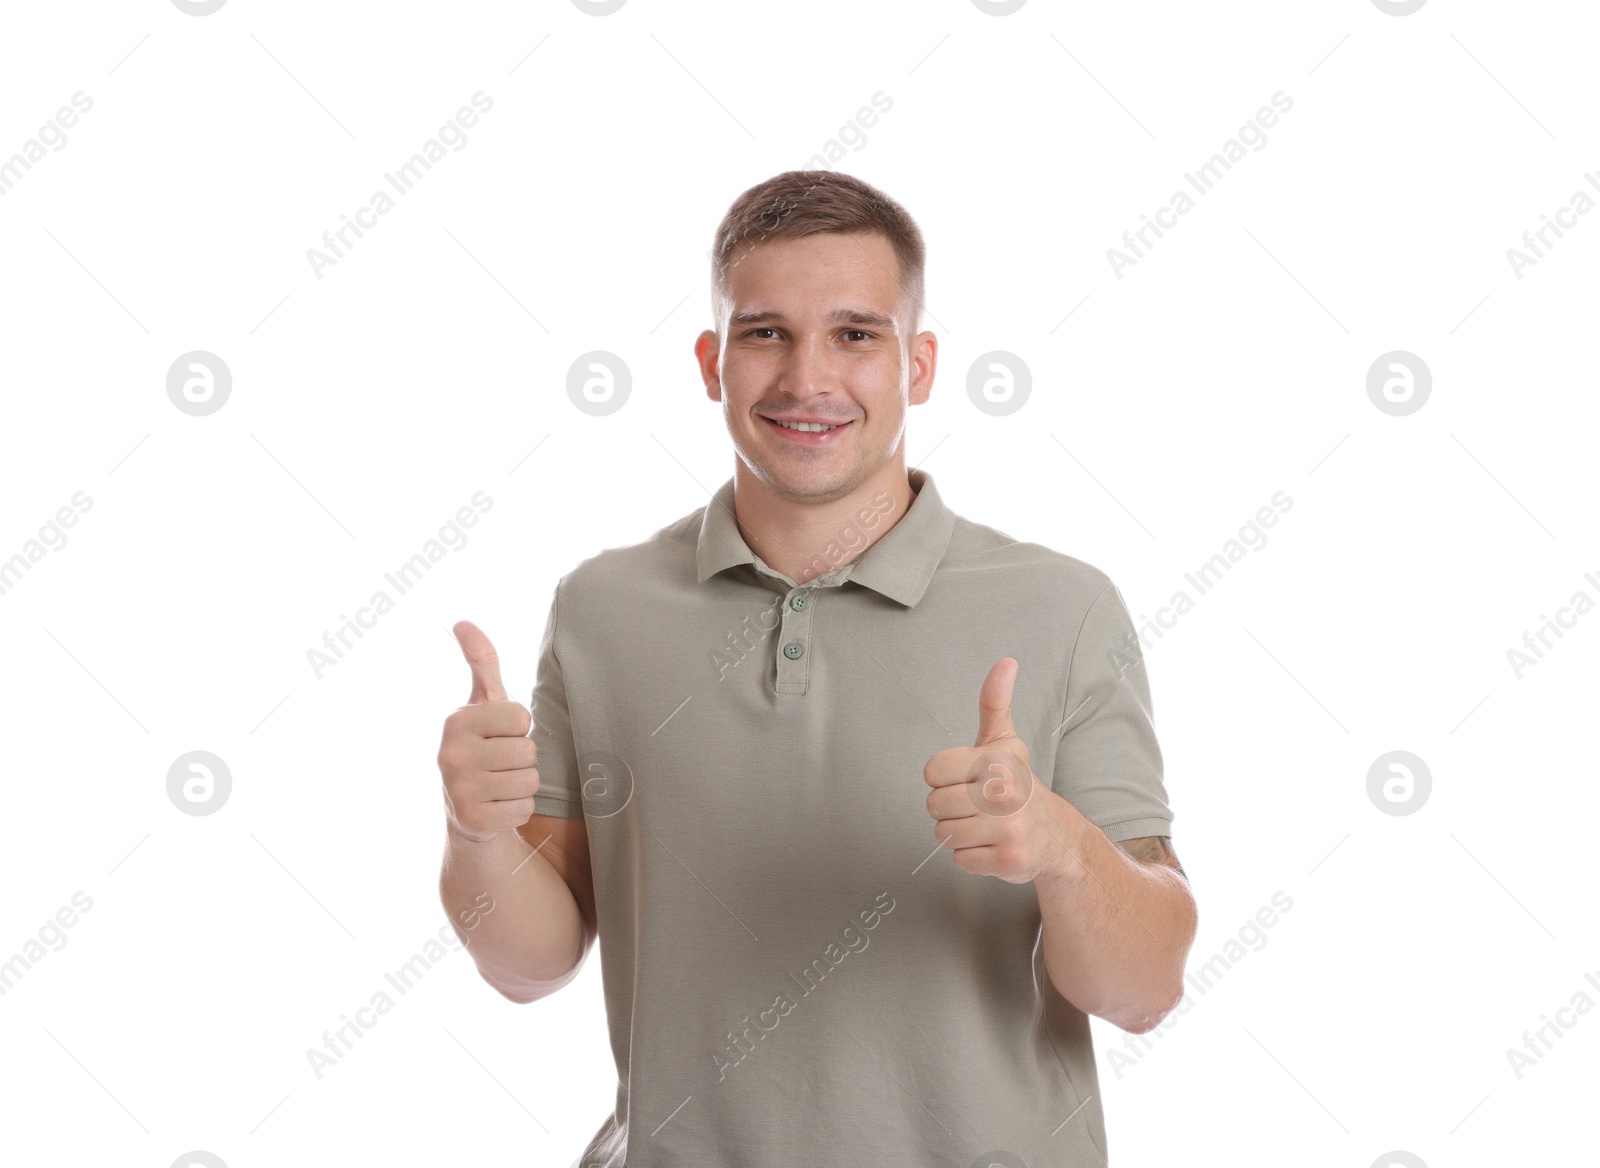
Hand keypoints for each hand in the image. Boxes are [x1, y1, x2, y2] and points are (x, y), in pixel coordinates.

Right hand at [438, 620, 539, 844]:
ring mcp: (459, 790)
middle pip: (528, 750)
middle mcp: (451, 754)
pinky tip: (497, 806)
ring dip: (522, 784)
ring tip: (499, 783)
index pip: (521, 716)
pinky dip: (518, 809)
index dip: (518, 727)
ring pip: (529, 781)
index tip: (499, 735)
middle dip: (523, 758)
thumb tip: (462, 622)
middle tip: (500, 763)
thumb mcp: (482, 704)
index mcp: (456, 721)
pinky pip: (525, 809)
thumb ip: (481, 662)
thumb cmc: (483, 746)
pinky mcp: (473, 820)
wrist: (467, 810)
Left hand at [923, 658, 1073, 883]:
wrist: (1056, 835)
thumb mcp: (1004, 742)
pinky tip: (991, 844)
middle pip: (934, 805)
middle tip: (975, 805)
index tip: (966, 779)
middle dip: (949, 808)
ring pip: (944, 834)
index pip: (931, 771)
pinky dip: (971, 856)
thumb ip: (995, 702)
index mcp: (997, 761)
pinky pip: (960, 860)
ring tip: (983, 824)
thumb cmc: (1018, 785)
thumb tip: (1006, 662)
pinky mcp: (1007, 860)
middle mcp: (1005, 793)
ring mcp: (1008, 829)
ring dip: (959, 833)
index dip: (943, 778)